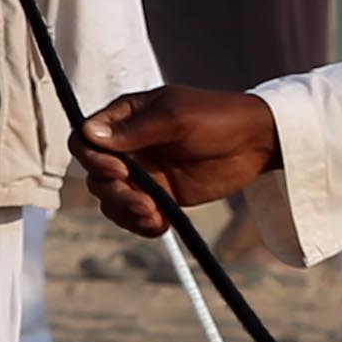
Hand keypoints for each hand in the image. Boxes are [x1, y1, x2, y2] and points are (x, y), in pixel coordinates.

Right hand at [71, 86, 282, 235]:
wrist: (256, 143)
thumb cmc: (218, 117)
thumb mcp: (176, 117)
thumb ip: (135, 129)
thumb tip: (91, 134)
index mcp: (125, 118)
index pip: (85, 139)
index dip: (93, 159)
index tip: (120, 170)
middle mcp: (128, 146)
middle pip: (95, 176)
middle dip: (115, 193)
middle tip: (143, 201)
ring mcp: (143, 172)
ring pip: (111, 200)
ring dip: (127, 212)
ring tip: (155, 216)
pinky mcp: (159, 195)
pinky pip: (134, 215)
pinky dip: (141, 224)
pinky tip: (161, 224)